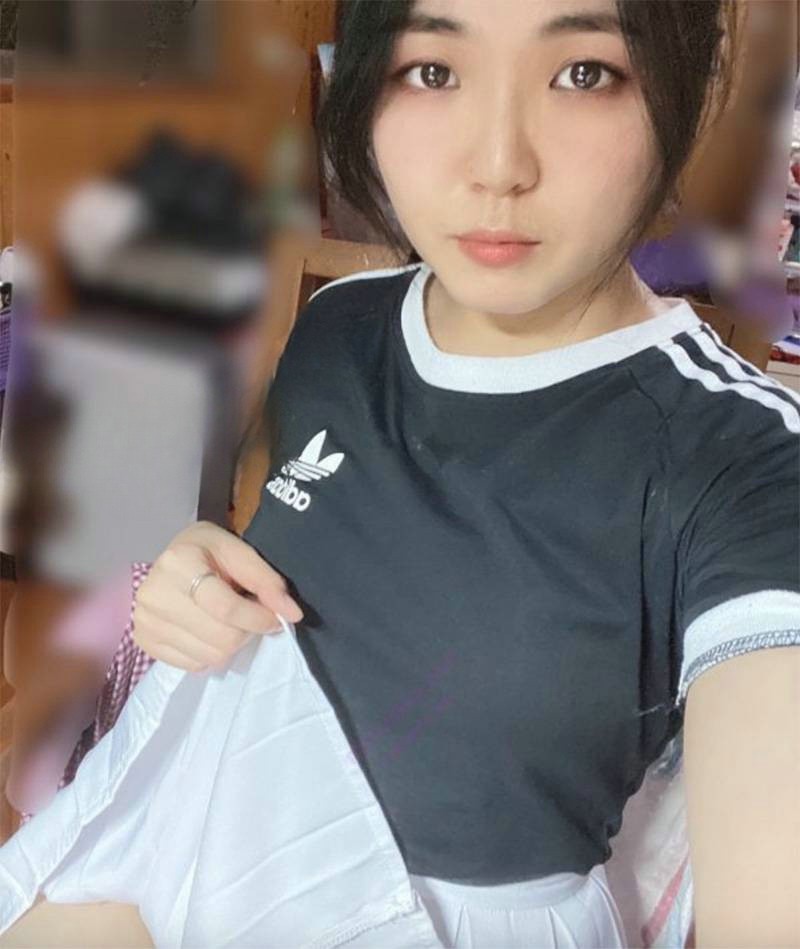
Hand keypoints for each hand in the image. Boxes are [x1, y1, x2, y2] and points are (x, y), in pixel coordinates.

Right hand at [132, 521, 303, 672]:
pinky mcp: (144, 641)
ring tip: (228, 622)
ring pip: (210, 656)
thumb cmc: (207, 552)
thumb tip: (291, 614)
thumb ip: (266, 580)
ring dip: (232, 644)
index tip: (276, 618)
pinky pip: (194, 665)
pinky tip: (208, 630)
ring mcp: (145, 621)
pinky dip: (211, 653)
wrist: (170, 561)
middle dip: (247, 631)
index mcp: (178, 563)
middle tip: (251, 616)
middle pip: (221, 638)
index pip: (227, 608)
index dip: (259, 618)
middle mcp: (154, 595)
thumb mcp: (238, 551)